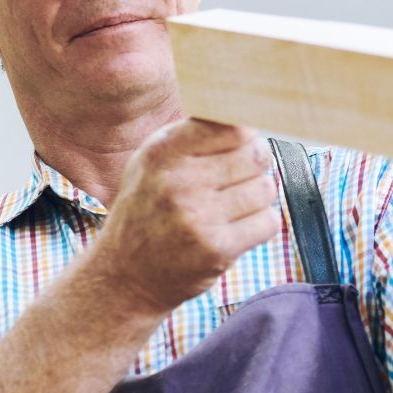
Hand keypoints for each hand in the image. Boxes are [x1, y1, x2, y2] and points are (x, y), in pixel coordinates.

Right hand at [92, 118, 280, 315]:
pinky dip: (258, 225)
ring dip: (256, 198)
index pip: (231, 125)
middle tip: (235, 181)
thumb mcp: (152, 162)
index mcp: (163, 151)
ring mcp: (198, 217)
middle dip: (252, 167)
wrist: (125, 275)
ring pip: (265, 189)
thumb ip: (192, 135)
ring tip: (232, 208)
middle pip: (256, 154)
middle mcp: (179, 181)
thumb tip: (244, 116)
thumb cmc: (145, 212)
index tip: (240, 146)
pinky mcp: (217, 249)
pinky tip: (235, 229)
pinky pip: (268, 222)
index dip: (244, 136)